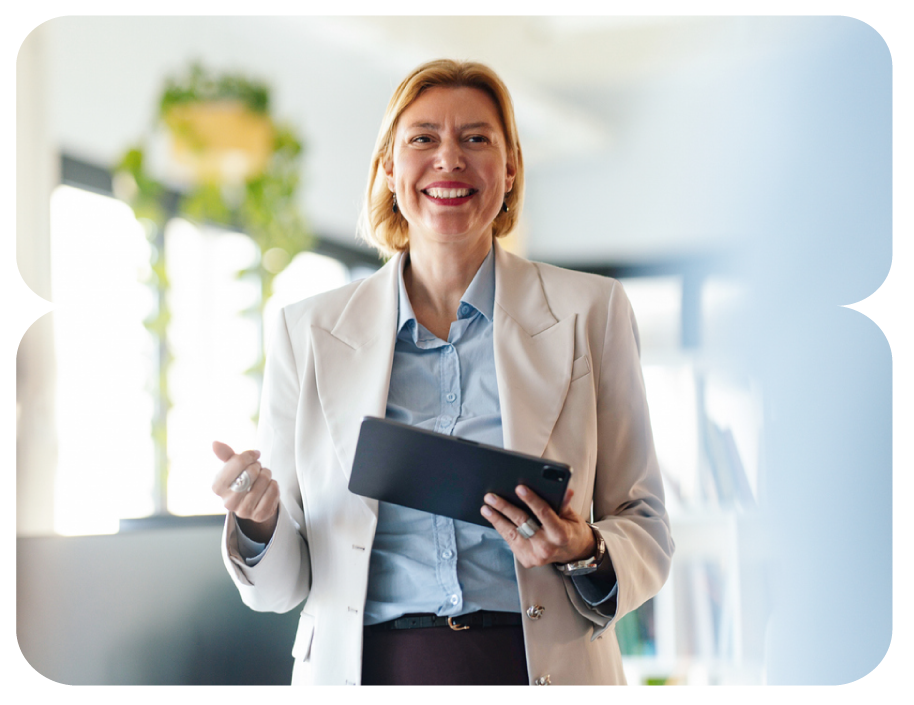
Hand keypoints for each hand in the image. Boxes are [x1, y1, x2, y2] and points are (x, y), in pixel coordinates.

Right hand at [212, 441, 279, 542]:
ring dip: (267, 475)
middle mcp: (227, 502)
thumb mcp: (233, 465)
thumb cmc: (242, 478)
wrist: (253, 500)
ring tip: (264, 477)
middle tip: (258, 468)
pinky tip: (269, 487)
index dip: (249, 456)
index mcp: (217, 487)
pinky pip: (273, 494)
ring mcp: (243, 511)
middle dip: (258, 467)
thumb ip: (225, 454)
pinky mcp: (259, 516)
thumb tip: (214, 443)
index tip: (254, 455)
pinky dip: (274, 487)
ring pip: (263, 483)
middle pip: (251, 473)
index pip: (237, 462)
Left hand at [480, 486, 595, 568]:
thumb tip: (565, 490)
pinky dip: (501, 529)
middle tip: (491, 497)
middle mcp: (547, 547)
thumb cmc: (570, 530)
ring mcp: (535, 556)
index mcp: (560, 534)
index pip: (544, 513)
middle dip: (505, 508)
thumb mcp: (571, 516)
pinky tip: (493, 518)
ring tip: (485, 508)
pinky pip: (510, 541)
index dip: (531, 500)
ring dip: (496, 519)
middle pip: (522, 523)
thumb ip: (563, 504)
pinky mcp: (526, 560)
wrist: (573, 553)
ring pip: (511, 533)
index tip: (520, 488)